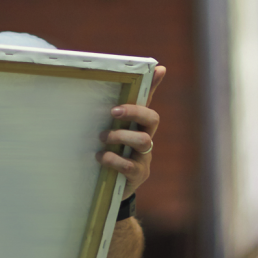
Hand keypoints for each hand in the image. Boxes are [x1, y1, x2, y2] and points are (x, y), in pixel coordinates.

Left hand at [99, 64, 165, 195]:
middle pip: (152, 120)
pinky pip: (129, 165)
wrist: (114, 187)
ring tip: (103, 138)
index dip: (154, 86)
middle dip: (135, 112)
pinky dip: (113, 159)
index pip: (149, 102)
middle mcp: (146, 139)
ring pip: (143, 141)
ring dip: (120, 136)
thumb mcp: (113, 132)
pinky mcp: (137, 175)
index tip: (157, 70)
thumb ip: (117, 112)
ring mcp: (144, 157)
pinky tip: (101, 157)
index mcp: (140, 126)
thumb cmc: (115, 153)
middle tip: (113, 112)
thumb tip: (120, 87)